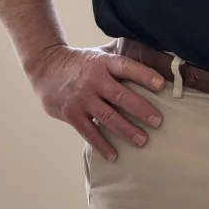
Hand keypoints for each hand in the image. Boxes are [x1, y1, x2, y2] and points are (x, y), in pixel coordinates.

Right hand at [25, 45, 165, 162]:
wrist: (46, 68)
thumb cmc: (82, 62)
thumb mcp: (101, 54)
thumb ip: (122, 58)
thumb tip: (154, 56)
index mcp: (104, 63)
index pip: (127, 67)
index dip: (144, 75)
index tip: (161, 84)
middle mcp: (94, 80)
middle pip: (120, 96)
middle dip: (140, 109)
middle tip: (157, 121)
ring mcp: (82, 98)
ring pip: (107, 117)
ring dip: (126, 130)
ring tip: (142, 140)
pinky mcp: (71, 114)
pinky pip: (89, 132)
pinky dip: (102, 145)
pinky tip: (114, 155)